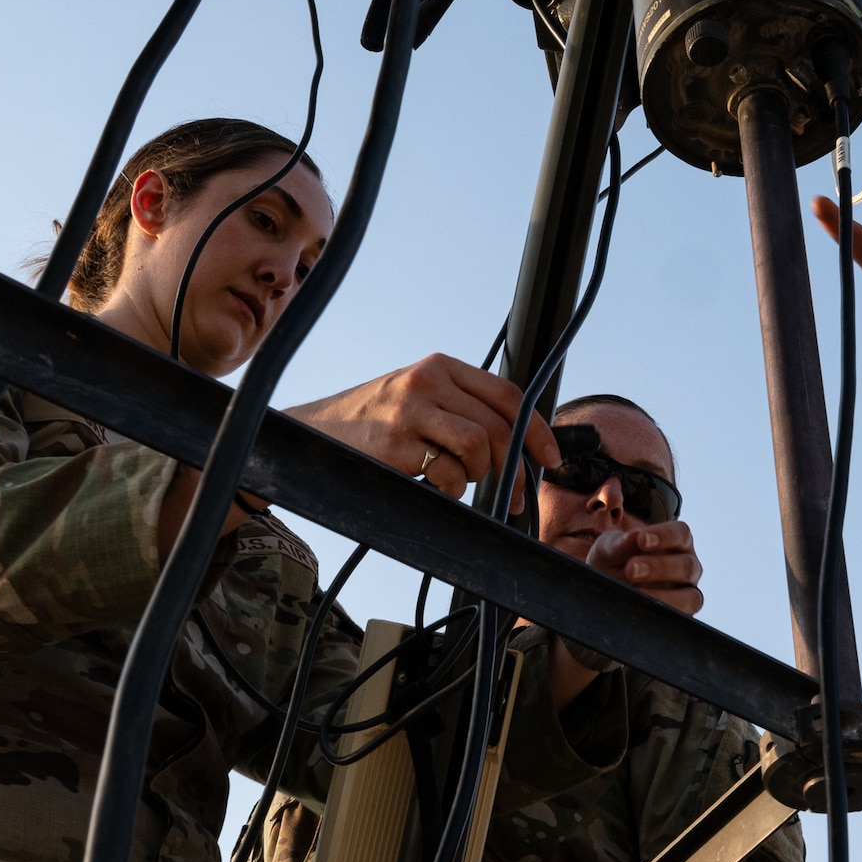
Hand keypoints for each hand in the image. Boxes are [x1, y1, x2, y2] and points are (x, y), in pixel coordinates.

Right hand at [284, 354, 560, 511]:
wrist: (311, 433)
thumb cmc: (372, 422)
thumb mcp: (417, 396)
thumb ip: (461, 406)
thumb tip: (520, 441)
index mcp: (440, 366)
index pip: (507, 395)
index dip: (536, 430)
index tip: (550, 458)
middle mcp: (427, 382)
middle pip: (497, 426)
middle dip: (512, 468)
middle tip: (512, 495)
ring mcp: (409, 412)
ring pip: (477, 448)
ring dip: (476, 476)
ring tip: (456, 481)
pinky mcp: (395, 446)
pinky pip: (447, 473)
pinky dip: (450, 489)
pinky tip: (432, 485)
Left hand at [586, 523, 704, 616]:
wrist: (602, 589)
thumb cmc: (612, 561)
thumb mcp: (609, 548)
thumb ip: (621, 543)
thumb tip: (634, 535)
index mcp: (676, 542)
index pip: (681, 533)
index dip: (665, 535)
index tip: (642, 539)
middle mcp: (687, 567)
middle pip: (687, 565)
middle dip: (659, 567)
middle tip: (631, 568)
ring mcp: (686, 594)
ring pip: (691, 596)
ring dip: (665, 597)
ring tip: (638, 594)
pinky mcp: (679, 617)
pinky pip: (680, 620)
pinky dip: (662, 616)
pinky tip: (640, 611)